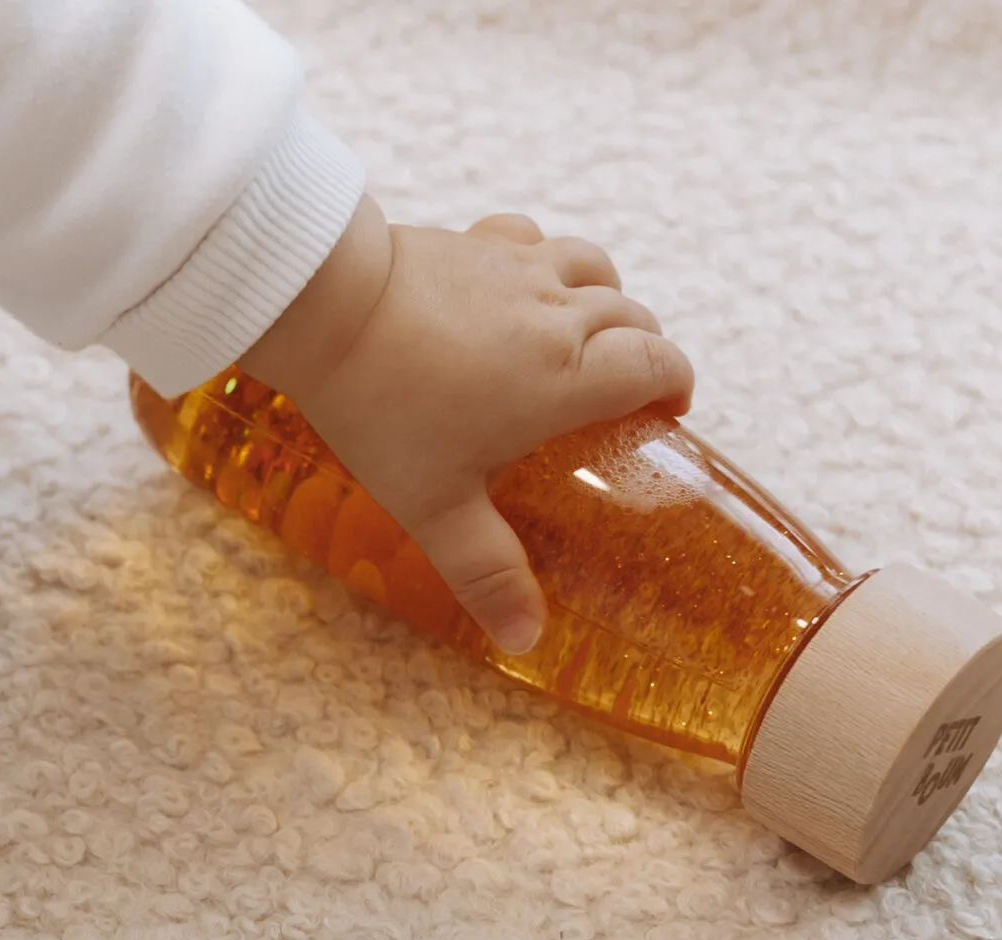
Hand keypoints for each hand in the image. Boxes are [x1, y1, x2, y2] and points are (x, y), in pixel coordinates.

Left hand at [237, 195, 696, 652]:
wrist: (326, 309)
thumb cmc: (385, 407)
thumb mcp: (437, 506)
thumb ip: (485, 569)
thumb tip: (526, 637)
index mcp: (569, 376)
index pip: (659, 365)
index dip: (676, 385)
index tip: (666, 414)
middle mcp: (560, 313)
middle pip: (635, 317)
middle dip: (643, 351)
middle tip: (620, 394)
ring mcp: (519, 268)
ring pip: (594, 268)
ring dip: (605, 299)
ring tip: (584, 336)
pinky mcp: (475, 241)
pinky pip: (534, 240)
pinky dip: (544, 261)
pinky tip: (520, 285)